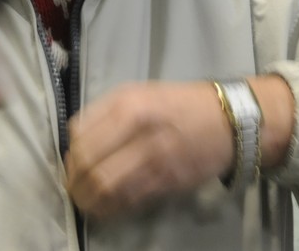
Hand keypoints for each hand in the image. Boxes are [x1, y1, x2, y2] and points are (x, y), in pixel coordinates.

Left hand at [64, 81, 231, 218]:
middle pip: (88, 164)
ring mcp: (153, 158)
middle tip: (74, 186)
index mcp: (128, 104)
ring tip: (85, 200)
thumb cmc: (179, 104)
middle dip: (74, 181)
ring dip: (87, 199)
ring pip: (104, 187)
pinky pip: (127, 200)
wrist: (227, 120)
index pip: (80, 135)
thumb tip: (76, 139)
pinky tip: (106, 205)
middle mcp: (138, 130)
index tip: (73, 161)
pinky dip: (110, 207)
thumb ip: (106, 112)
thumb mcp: (140, 93)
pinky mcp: (166, 181)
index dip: (70, 153)